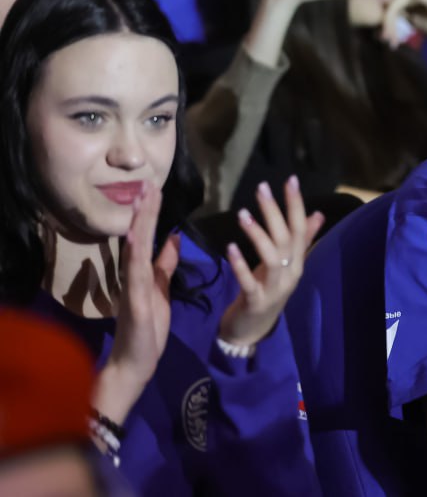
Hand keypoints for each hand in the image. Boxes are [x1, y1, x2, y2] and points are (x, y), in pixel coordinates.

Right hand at [97, 183, 180, 422]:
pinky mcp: (135, 303)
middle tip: (150, 183)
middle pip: (139, 236)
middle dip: (145, 210)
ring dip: (140, 225)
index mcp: (141, 271)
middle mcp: (133, 275)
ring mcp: (132, 288)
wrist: (136, 362)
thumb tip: (173, 238)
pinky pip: (135, 276)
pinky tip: (137, 239)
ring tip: (145, 201)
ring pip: (136, 250)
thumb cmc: (147, 328)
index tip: (154, 188)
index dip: (151, 213)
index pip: (147, 236)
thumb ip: (165, 265)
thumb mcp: (160, 289)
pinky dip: (135, 256)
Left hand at [219, 177, 324, 346]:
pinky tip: (230, 247)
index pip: (301, 228)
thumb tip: (318, 214)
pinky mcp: (256, 301)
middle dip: (275, 211)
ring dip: (258, 234)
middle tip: (261, 188)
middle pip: (286, 238)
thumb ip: (302, 240)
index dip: (296, 204)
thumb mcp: (285, 265)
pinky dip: (241, 264)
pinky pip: (250, 281)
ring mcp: (274, 288)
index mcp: (298, 262)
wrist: (253, 332)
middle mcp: (291, 272)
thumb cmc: (268, 293)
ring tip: (243, 214)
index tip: (290, 180)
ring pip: (272, 257)